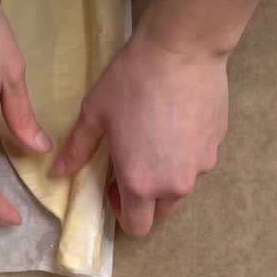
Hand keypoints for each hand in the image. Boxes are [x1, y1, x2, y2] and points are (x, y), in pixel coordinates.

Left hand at [52, 29, 227, 236]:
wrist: (182, 50)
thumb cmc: (133, 80)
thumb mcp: (95, 113)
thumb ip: (78, 149)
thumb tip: (59, 171)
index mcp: (140, 182)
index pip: (137, 227)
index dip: (122, 213)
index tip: (115, 188)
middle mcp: (175, 184)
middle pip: (161, 213)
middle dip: (146, 199)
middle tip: (134, 165)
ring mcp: (201, 166)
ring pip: (182, 186)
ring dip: (167, 175)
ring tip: (156, 138)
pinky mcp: (217, 146)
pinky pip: (199, 161)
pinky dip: (186, 153)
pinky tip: (177, 122)